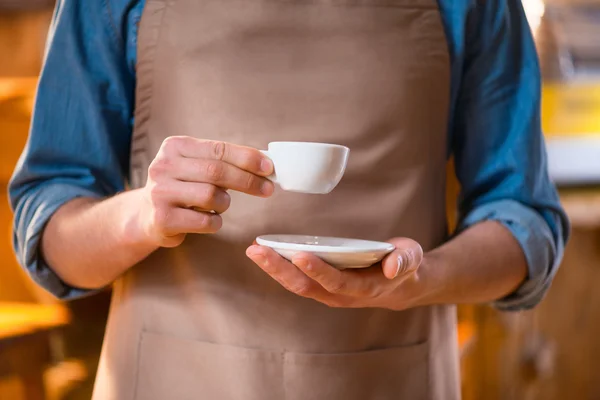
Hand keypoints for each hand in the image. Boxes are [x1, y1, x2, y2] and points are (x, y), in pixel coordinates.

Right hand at [137, 137, 273, 246]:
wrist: (146, 215)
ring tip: (219, 204)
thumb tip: (265, 164)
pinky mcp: (162, 219)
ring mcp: (160, 193)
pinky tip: (209, 219)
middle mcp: (163, 166)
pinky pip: (205, 221)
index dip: (247, 158)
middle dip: (247, 181)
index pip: (218, 149)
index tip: (269, 167)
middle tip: (268, 189)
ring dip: (225, 203)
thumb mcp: (196, 166)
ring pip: (211, 196)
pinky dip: (216, 222)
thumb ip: (223, 162)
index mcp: (175, 146)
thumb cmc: (182, 187)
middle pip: (216, 172)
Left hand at [246, 238, 424, 309]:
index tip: (299, 255)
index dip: (318, 271)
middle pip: (307, 286)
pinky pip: (296, 280)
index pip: (337, 282)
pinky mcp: (322, 287)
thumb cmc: (404, 265)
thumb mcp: (412, 258)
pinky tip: (264, 254)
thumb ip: (405, 260)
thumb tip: (393, 266)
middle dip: (281, 269)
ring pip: (297, 285)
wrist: (401, 284)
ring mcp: (329, 293)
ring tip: (254, 251)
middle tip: (258, 251)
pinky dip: (279, 268)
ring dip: (274, 269)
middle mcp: (342, 295)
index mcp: (365, 288)